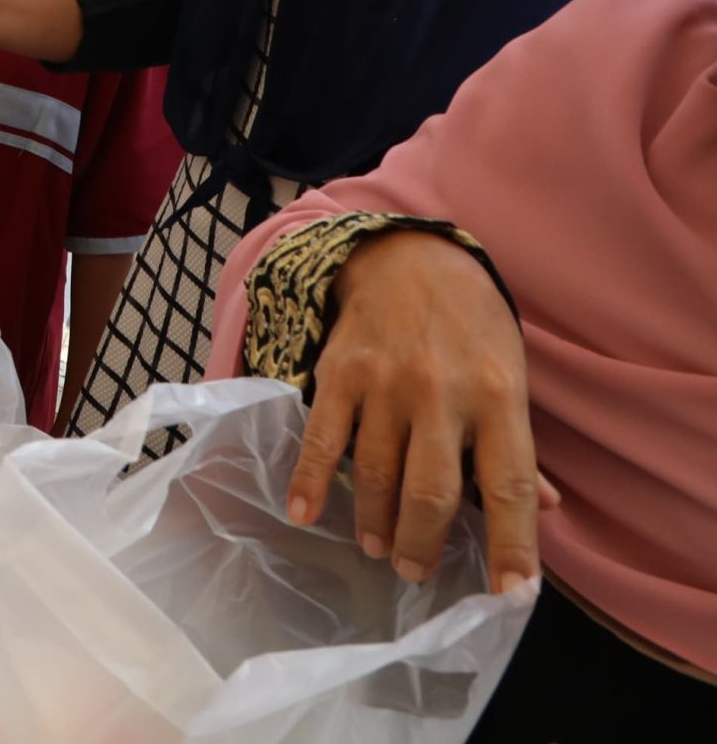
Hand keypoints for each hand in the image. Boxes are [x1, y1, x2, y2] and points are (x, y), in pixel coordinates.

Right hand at [288, 229, 555, 592]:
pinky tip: (303, 513)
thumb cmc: (469, 324)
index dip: (513, 545)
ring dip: (373, 522)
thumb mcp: (510, 374)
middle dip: (422, 544)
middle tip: (414, 570)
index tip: (511, 594)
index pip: (510, 486)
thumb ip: (517, 445)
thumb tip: (546, 509)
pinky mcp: (339, 373)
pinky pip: (321, 438)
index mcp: (498, 397)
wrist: (406, 256)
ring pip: (375, 474)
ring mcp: (386, 383)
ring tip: (376, 547)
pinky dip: (309, 481)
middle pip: (431, 491)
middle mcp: (442, 393)